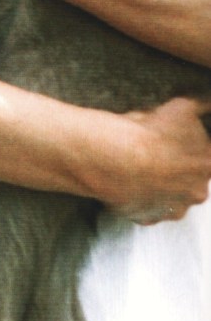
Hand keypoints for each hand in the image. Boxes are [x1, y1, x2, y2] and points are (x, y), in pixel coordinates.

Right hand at [109, 97, 210, 224]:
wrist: (119, 159)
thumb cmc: (151, 133)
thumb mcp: (180, 107)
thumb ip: (198, 107)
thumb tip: (206, 103)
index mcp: (208, 165)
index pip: (206, 158)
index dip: (189, 147)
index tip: (174, 139)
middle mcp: (196, 192)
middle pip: (191, 180)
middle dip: (177, 168)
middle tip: (156, 151)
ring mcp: (172, 209)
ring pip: (170, 197)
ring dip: (160, 184)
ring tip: (139, 166)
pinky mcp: (148, 217)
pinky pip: (147, 208)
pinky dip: (140, 197)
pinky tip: (129, 181)